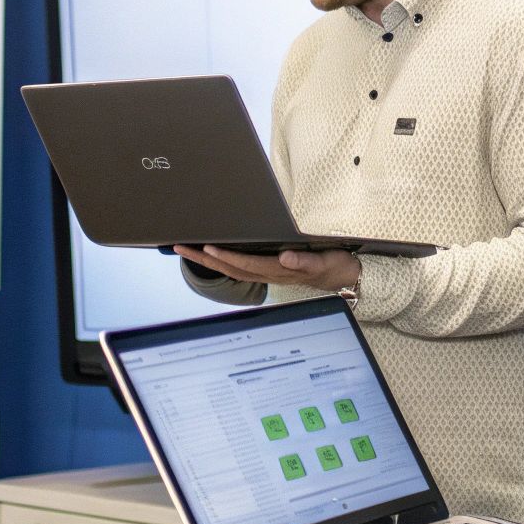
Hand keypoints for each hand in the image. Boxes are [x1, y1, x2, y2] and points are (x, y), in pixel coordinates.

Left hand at [173, 245, 359, 291]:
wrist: (344, 276)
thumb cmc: (333, 266)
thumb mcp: (324, 262)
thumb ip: (304, 261)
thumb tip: (284, 256)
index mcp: (279, 270)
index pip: (246, 264)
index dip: (226, 257)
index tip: (208, 249)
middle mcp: (268, 273)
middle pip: (230, 268)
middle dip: (203, 259)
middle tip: (180, 246)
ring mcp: (267, 273)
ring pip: (231, 269)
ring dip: (207, 261)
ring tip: (185, 249)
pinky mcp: (269, 269)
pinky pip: (239, 267)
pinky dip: (221, 261)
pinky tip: (210, 255)